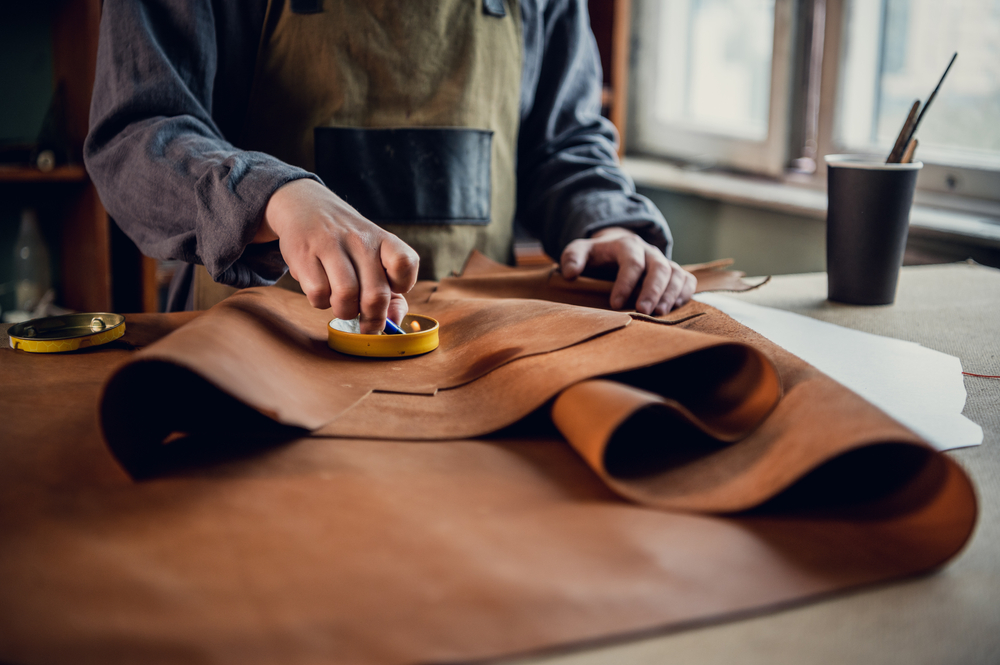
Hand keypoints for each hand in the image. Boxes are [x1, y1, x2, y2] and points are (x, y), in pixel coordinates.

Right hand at [255, 179, 418, 332]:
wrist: (306, 207)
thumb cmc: (348, 244)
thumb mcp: (376, 258)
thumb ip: (393, 293)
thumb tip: (394, 321)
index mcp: (383, 239)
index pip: (405, 264)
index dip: (402, 286)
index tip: (392, 290)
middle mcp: (359, 239)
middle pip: (376, 294)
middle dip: (373, 319)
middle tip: (367, 324)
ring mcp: (330, 245)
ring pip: (346, 297)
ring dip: (345, 312)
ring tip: (343, 306)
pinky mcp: (303, 254)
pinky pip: (318, 294)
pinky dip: (321, 303)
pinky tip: (323, 291)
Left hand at [560, 227, 696, 313]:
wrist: (615, 248)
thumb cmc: (596, 255)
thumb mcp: (579, 251)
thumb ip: (572, 258)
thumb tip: (570, 273)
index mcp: (627, 245)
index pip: (631, 262)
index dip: (625, 283)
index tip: (614, 304)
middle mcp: (649, 252)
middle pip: (659, 268)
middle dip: (653, 290)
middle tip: (644, 312)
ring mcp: (663, 262)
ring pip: (676, 274)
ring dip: (670, 294)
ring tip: (660, 314)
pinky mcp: (673, 273)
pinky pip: (687, 280)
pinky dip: (684, 293)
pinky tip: (674, 308)